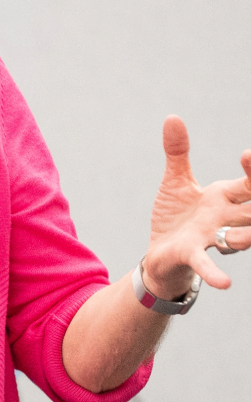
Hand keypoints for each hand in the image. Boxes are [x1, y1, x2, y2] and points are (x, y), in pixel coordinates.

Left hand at [143, 116, 250, 298]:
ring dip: (245, 236)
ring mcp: (213, 238)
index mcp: (225, 197)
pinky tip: (226, 284)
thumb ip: (177, 152)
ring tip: (233, 238)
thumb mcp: (176, 182)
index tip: (247, 154)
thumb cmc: (176, 218)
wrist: (159, 255)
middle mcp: (226, 218)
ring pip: (244, 237)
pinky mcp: (193, 255)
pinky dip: (215, 273)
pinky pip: (208, 264)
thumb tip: (172, 117)